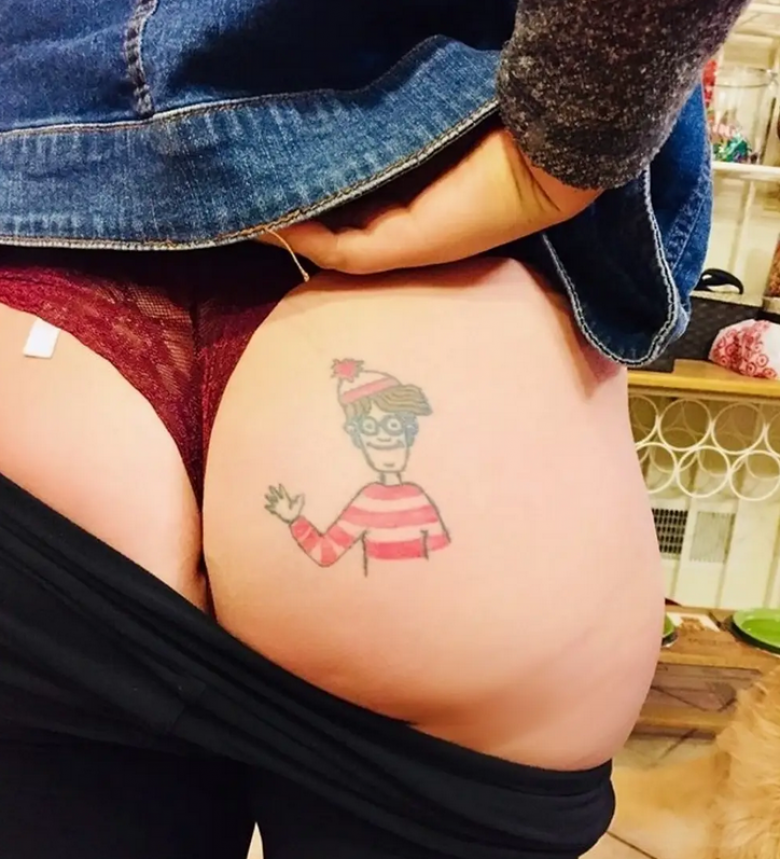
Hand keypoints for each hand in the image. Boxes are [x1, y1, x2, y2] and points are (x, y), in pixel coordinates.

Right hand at [257, 128, 598, 274]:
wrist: (539, 157)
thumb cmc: (493, 135)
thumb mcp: (430, 132)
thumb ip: (395, 135)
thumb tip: (358, 112)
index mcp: (412, 202)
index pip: (350, 205)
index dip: (311, 196)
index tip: (274, 175)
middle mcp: (403, 229)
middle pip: (336, 229)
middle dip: (292, 214)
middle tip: (247, 193)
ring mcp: (401, 245)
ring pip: (332, 245)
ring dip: (290, 230)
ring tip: (246, 207)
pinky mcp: (400, 248)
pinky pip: (340, 250)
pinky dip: (304, 237)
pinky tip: (271, 219)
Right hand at [265, 484, 304, 523]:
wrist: (293, 519)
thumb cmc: (296, 511)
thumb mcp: (299, 504)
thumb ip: (300, 499)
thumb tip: (302, 493)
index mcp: (286, 499)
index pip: (283, 492)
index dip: (281, 488)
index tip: (279, 484)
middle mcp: (281, 501)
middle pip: (276, 494)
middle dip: (273, 491)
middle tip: (270, 486)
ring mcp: (278, 506)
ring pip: (272, 500)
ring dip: (269, 498)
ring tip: (266, 494)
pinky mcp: (276, 511)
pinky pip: (271, 509)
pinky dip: (268, 507)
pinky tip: (265, 505)